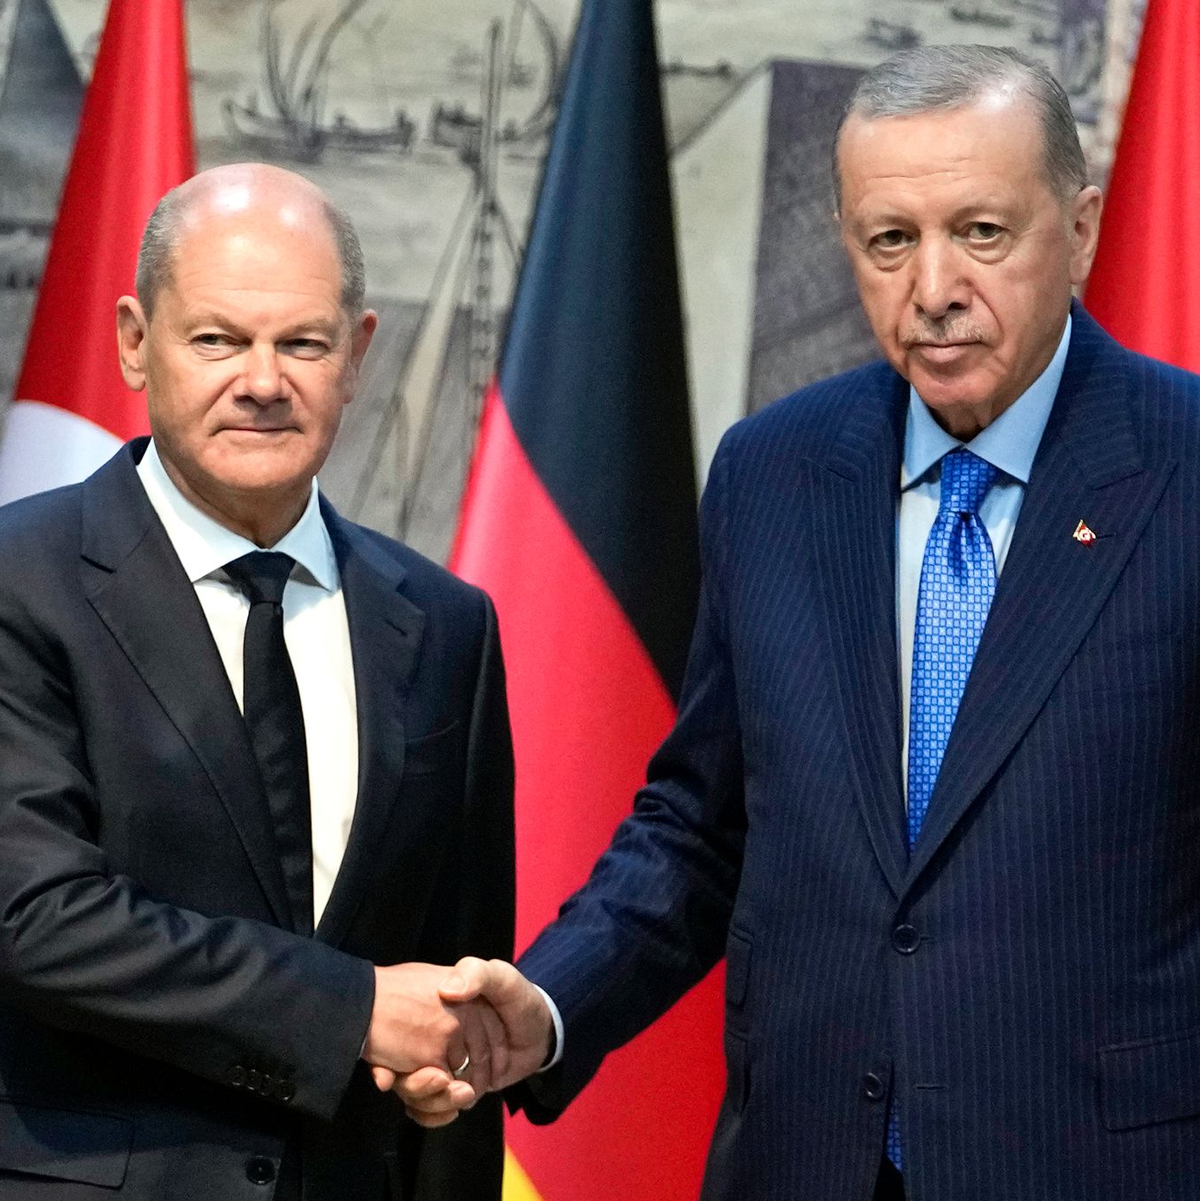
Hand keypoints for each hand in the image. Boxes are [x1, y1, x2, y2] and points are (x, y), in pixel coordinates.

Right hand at [378, 958, 552, 1127]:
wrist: (541, 1033)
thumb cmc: (518, 999)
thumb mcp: (500, 977)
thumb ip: (477, 974)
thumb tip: (448, 990)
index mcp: (433, 1010)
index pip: (398, 1040)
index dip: (387, 1061)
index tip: (386, 1076)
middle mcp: (429, 1036)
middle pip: (404, 1071)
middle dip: (416, 1087)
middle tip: (442, 1084)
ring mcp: (438, 1062)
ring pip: (415, 1093)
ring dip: (430, 1103)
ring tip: (463, 1097)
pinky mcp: (449, 1085)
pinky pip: (429, 1107)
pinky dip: (435, 1115)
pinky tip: (453, 1110)